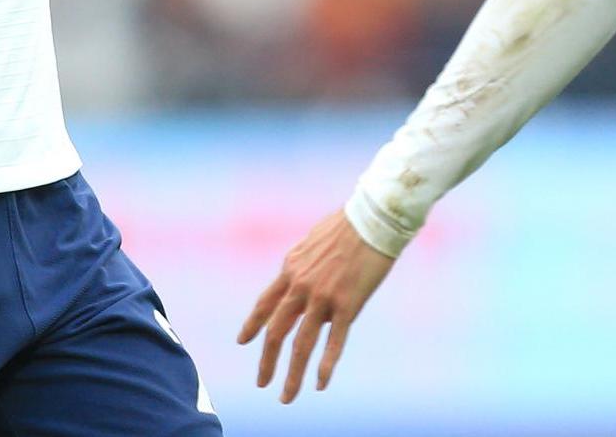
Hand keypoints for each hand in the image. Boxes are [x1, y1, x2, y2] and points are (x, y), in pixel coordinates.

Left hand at [237, 209, 395, 402]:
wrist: (373, 217)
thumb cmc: (346, 226)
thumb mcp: (312, 244)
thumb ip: (303, 268)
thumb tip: (303, 289)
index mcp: (291, 268)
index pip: (265, 303)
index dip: (252, 324)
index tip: (242, 341)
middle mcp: (301, 286)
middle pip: (276, 331)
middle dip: (267, 361)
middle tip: (262, 382)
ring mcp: (323, 297)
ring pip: (301, 345)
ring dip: (292, 375)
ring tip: (286, 396)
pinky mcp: (347, 305)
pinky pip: (333, 342)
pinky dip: (325, 366)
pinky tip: (319, 383)